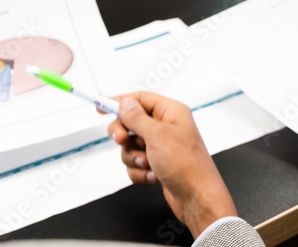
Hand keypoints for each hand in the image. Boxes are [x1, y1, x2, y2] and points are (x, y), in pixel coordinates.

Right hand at [108, 92, 236, 237]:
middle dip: (125, 135)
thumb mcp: (157, 135)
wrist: (196, 197)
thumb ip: (136, 118)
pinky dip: (140, 171)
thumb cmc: (187, 165)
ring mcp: (162, 147)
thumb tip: (125, 103)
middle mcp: (166, 127)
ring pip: (131, 146)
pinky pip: (136, 163)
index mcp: (171, 112)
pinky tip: (153, 175)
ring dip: (134, 157)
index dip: (120, 102)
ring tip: (148, 163)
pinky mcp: (158, 164)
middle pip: (131, 123)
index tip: (101, 105)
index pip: (140, 99)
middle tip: (122, 139)